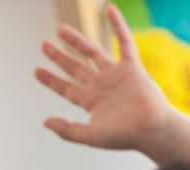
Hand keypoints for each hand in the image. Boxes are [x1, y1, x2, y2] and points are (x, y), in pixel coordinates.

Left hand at [35, 3, 174, 150]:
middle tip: (43, 45)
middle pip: (76, 67)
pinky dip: (118, 26)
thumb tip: (45, 122)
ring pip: (93, 52)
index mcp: (92, 102)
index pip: (66, 88)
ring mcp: (116, 75)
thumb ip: (68, 130)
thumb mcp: (91, 136)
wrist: (152, 130)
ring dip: (77, 41)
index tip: (36, 71)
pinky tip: (109, 10)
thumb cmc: (125, 136)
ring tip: (60, 30)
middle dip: (59, 57)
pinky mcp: (132, 67)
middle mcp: (102, 86)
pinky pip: (125, 42)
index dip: (51, 80)